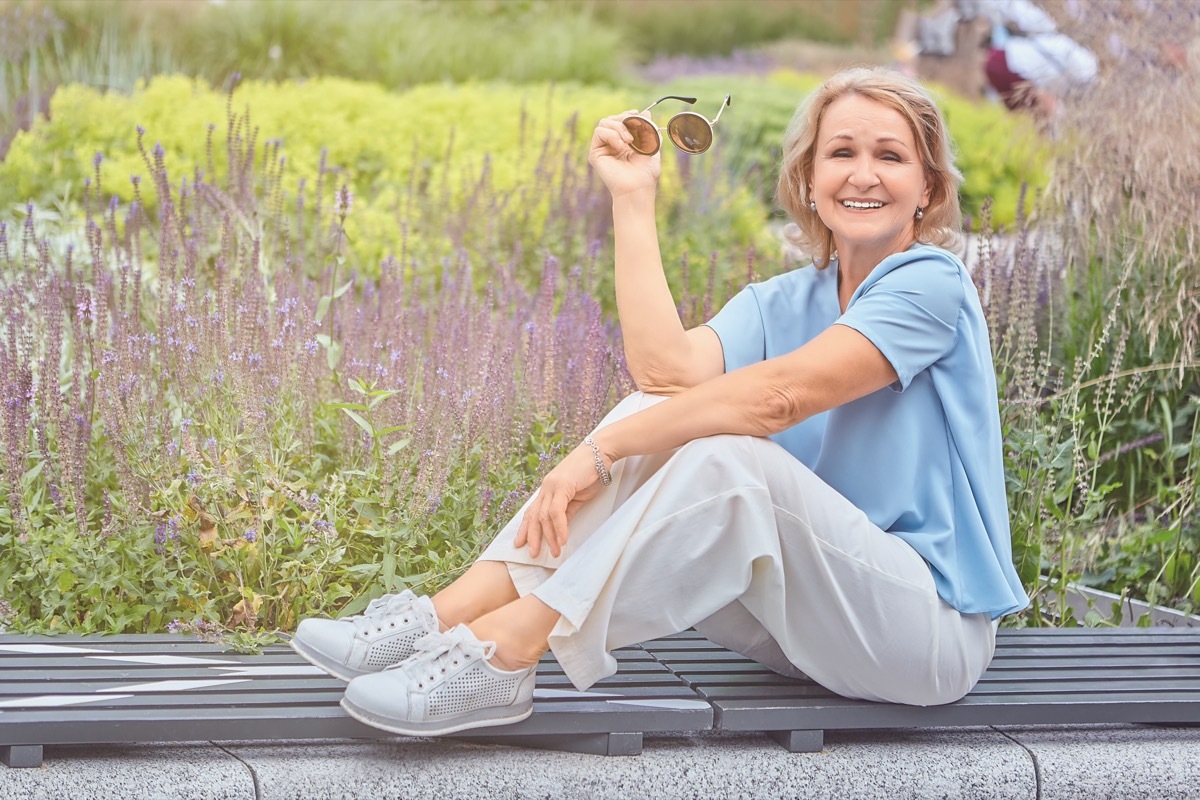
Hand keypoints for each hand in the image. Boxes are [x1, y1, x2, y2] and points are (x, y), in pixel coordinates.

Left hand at [514, 441, 610, 558]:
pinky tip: (562, 539)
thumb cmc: (591, 472)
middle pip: (534, 516)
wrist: (600, 452)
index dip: (525, 528)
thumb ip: (567, 511)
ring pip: (544, 516)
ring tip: (554, 551)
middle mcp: (546, 487)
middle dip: (532, 537)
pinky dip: (559, 527)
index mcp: (548, 489)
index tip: (521, 543)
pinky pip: (557, 512)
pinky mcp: (562, 485)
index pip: (532, 511)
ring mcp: (552, 485)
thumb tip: (561, 528)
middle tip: (533, 554)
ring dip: (549, 537)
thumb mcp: (577, 496)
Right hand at [588, 112, 661, 198]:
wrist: (638, 187)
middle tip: (635, 131)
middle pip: (611, 118)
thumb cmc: (646, 172)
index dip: (627, 114)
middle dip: (624, 120)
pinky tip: (620, 146)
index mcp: (624, 142)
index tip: (638, 115)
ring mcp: (603, 148)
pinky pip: (599, 132)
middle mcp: (612, 144)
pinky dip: (611, 135)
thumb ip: (649, 130)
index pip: (620, 120)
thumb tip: (646, 113)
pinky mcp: (595, 154)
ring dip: (619, 127)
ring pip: (604, 123)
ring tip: (629, 141)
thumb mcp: (652, 145)